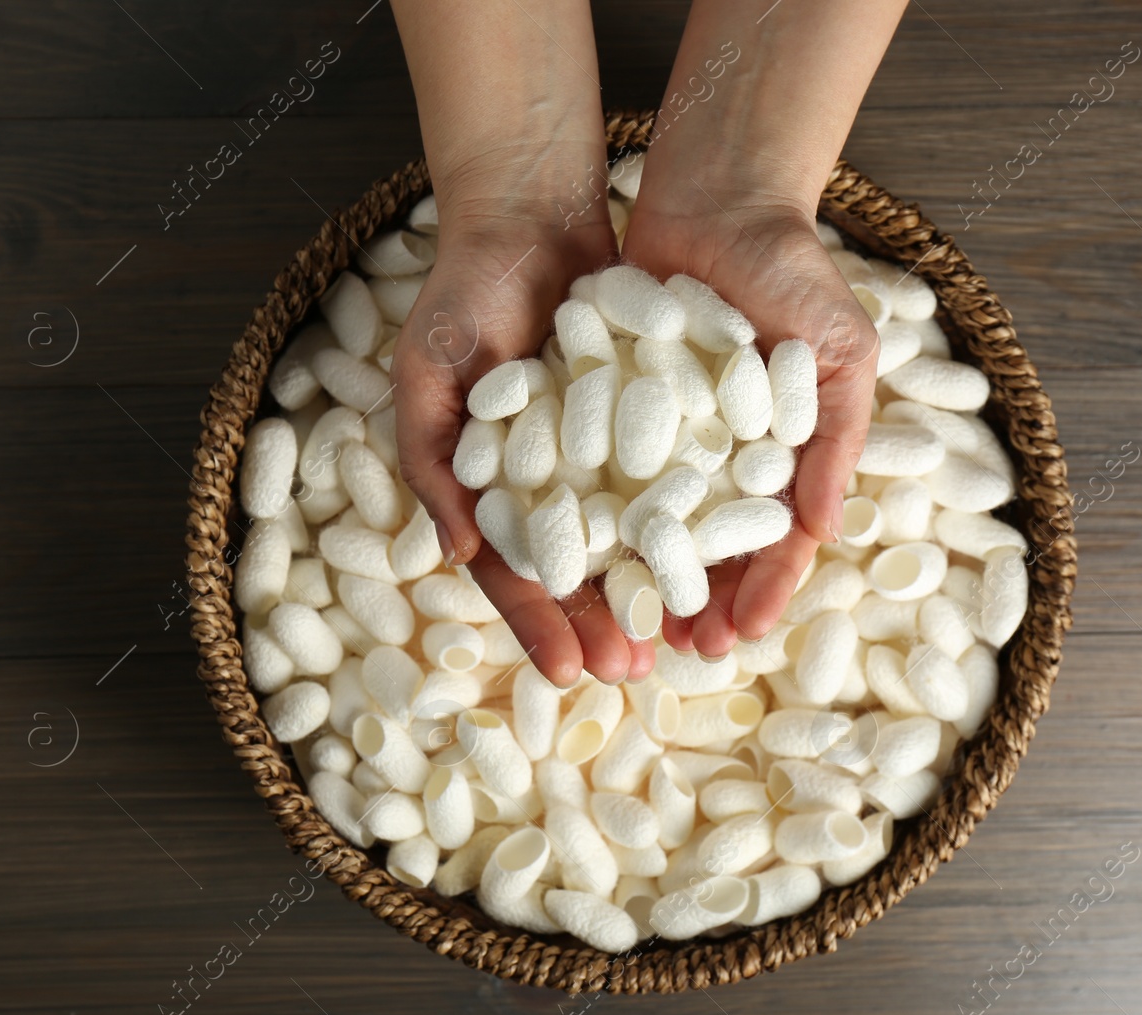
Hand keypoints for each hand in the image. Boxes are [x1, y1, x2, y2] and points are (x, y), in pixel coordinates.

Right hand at [392, 196, 654, 687]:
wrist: (531, 215)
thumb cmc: (463, 295)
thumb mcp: (429, 375)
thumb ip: (434, 464)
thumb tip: (460, 555)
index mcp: (487, 487)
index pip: (511, 571)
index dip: (538, 623)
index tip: (567, 672)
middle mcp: (544, 482)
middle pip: (575, 572)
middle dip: (601, 624)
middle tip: (635, 670)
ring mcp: (595, 454)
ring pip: (627, 540)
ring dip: (648, 591)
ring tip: (678, 638)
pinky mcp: (646, 419)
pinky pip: (667, 481)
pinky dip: (685, 524)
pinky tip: (712, 562)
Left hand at [622, 189, 878, 657]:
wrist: (718, 194)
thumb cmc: (793, 272)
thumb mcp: (841, 353)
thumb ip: (837, 439)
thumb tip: (821, 530)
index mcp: (779, 456)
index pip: (773, 541)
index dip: (761, 590)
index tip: (741, 634)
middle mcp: (719, 456)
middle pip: (707, 546)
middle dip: (696, 600)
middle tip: (677, 648)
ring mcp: (662, 435)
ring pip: (650, 522)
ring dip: (641, 575)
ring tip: (627, 622)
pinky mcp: (608, 405)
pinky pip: (598, 467)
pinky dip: (590, 510)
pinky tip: (576, 552)